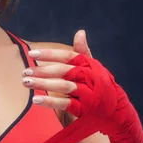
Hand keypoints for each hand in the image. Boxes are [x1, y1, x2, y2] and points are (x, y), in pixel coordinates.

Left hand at [23, 30, 142, 142]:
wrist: (117, 111)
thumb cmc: (101, 85)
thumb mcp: (94, 67)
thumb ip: (83, 51)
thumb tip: (80, 31)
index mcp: (89, 65)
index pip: (68, 56)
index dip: (50, 54)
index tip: (31, 53)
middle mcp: (90, 78)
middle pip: (64, 71)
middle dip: (43, 70)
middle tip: (25, 72)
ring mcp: (88, 94)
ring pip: (64, 86)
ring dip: (44, 84)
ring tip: (27, 83)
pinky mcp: (85, 109)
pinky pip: (66, 104)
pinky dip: (50, 102)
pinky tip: (36, 100)